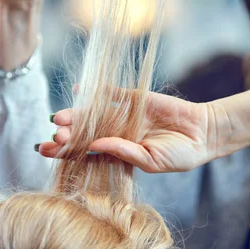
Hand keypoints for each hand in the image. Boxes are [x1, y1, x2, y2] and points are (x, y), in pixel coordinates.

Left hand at [37, 92, 224, 172]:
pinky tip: (78, 89)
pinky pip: (112, 93)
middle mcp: (118, 134)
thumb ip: (124, 151)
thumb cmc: (181, 154)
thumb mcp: (151, 160)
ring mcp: (125, 116)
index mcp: (120, 153)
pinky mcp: (135, 99)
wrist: (204, 132)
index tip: (46, 150)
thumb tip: (95, 144)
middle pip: (86, 132)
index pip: (86, 153)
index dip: (66, 151)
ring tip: (58, 116)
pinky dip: (96, 90)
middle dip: (67, 133)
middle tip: (53, 133)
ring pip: (94, 113)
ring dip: (76, 113)